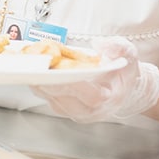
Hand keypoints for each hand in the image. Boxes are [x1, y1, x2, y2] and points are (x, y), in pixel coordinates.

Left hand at [32, 37, 158, 122]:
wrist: (126, 90)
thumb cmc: (124, 73)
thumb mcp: (129, 54)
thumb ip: (118, 47)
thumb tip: (100, 44)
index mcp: (109, 98)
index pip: (89, 95)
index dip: (71, 84)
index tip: (55, 72)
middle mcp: (92, 111)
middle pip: (65, 101)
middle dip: (47, 85)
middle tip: (33, 70)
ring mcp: (79, 113)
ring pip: (55, 103)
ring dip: (41, 86)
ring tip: (29, 70)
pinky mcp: (68, 110)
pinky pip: (51, 101)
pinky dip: (42, 87)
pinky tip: (35, 74)